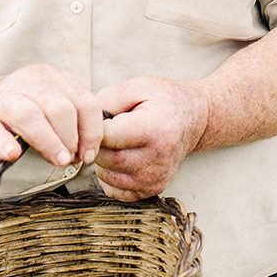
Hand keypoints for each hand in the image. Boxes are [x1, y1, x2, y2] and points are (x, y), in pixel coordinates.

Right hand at [0, 64, 103, 168]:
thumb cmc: (20, 112)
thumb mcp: (50, 105)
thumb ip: (73, 120)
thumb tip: (90, 150)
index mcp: (49, 78)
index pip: (83, 100)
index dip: (91, 131)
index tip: (89, 153)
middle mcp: (27, 83)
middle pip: (59, 108)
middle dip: (72, 138)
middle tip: (71, 159)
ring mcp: (2, 101)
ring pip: (29, 116)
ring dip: (48, 142)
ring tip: (57, 160)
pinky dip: (4, 143)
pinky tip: (13, 154)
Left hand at [93, 75, 209, 201]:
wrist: (193, 119)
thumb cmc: (164, 100)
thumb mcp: (137, 86)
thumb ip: (107, 99)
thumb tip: (84, 120)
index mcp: (154, 129)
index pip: (106, 136)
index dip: (95, 127)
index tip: (100, 118)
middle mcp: (158, 158)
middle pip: (105, 159)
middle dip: (97, 144)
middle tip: (105, 130)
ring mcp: (156, 177)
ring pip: (107, 176)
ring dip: (102, 161)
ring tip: (116, 143)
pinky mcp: (153, 189)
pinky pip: (115, 191)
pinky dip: (110, 176)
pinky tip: (121, 158)